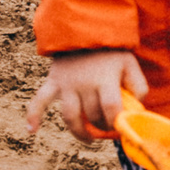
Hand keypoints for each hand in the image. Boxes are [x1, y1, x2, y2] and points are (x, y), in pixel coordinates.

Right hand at [25, 49, 148, 143]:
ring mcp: (66, 83)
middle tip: (109, 128)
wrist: (84, 30)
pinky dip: (33, 115)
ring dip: (79, 132)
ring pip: (70, 116)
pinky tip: (31, 131)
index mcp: (105, 78)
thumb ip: (138, 87)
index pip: (110, 108)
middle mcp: (84, 83)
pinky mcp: (52, 81)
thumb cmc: (111, 52)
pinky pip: (39, 100)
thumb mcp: (130, 64)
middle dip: (102, 126)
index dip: (116, 123)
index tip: (121, 128)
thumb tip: (135, 111)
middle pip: (91, 115)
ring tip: (89, 139)